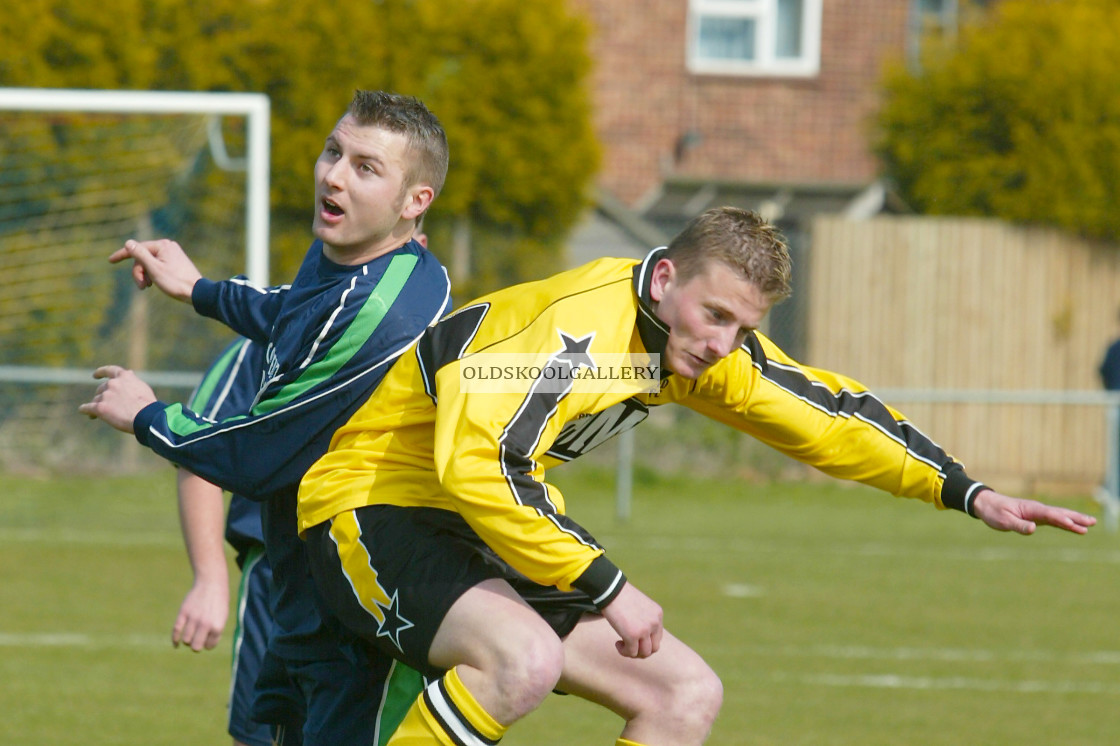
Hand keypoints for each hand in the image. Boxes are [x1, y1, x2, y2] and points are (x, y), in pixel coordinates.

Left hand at [78, 365, 156, 432]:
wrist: (145, 417)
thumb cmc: (147, 404)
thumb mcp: (142, 387)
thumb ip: (132, 380)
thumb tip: (129, 372)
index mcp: (124, 377)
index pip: (110, 370)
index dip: (101, 372)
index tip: (95, 375)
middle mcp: (113, 384)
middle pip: (102, 389)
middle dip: (102, 396)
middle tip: (106, 404)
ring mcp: (105, 395)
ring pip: (96, 400)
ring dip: (98, 405)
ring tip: (99, 414)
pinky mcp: (100, 408)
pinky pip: (88, 408)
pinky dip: (85, 409)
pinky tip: (83, 411)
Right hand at [109, 238, 201, 302]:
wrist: (196, 292)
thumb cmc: (175, 282)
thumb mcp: (154, 269)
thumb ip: (140, 255)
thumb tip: (128, 243)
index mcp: (162, 245)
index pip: (137, 248)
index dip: (122, 254)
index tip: (110, 260)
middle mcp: (168, 246)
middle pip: (143, 257)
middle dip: (139, 272)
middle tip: (142, 287)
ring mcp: (172, 254)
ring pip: (149, 263)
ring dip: (145, 275)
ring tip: (148, 287)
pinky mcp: (175, 262)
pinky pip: (157, 266)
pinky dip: (152, 274)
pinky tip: (154, 283)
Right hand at [172, 579, 229, 651]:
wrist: (211, 583)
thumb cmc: (219, 602)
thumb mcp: (223, 617)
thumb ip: (215, 632)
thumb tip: (204, 646)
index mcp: (218, 626)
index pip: (209, 646)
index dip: (208, 644)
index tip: (208, 638)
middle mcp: (205, 624)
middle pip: (196, 647)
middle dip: (196, 646)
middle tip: (197, 640)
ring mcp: (194, 618)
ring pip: (186, 640)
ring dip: (187, 640)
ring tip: (191, 635)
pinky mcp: (183, 612)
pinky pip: (176, 630)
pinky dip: (174, 639)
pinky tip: (176, 643)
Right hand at [599, 582, 662, 658]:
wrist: (610, 589)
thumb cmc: (621, 596)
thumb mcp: (640, 606)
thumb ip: (644, 619)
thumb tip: (641, 637)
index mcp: (658, 614)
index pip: (658, 637)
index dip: (646, 642)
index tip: (635, 639)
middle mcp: (654, 623)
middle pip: (654, 648)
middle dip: (641, 651)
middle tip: (629, 646)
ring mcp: (644, 630)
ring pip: (644, 653)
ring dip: (633, 653)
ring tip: (622, 644)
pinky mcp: (632, 635)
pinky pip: (631, 652)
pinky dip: (623, 651)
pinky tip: (617, 643)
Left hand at [972, 489, 1096, 534]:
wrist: (986, 504)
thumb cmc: (994, 512)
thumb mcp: (1004, 521)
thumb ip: (1019, 525)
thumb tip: (1034, 529)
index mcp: (1030, 509)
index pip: (1050, 515)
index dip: (1062, 520)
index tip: (1074, 526)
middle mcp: (1037, 509)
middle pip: (1060, 513)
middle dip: (1076, 518)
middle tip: (1092, 522)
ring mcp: (1037, 512)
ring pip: (1059, 516)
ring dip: (1074, 520)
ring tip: (1089, 524)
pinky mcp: (1035, 517)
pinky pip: (1054, 520)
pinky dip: (1064, 523)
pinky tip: (1073, 526)